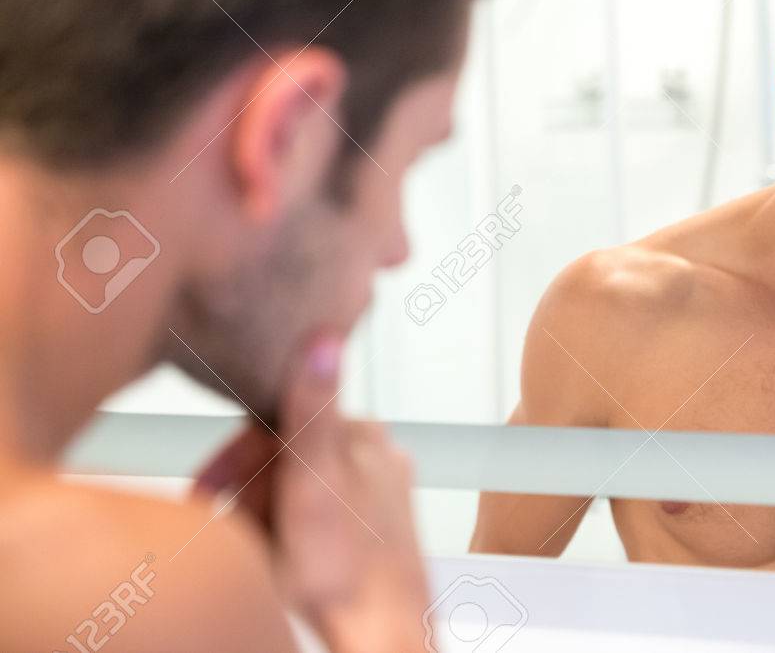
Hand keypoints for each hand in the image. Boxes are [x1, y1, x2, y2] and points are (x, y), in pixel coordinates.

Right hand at [192, 338, 428, 652]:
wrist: (383, 630)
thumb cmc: (343, 566)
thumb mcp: (311, 480)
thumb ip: (311, 409)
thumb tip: (325, 336)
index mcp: (360, 432)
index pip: (277, 424)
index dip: (233, 461)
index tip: (206, 494)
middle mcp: (376, 452)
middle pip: (287, 456)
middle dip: (248, 490)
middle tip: (225, 527)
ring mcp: (381, 488)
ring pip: (301, 485)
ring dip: (266, 511)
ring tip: (257, 546)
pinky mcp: (381, 521)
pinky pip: (323, 512)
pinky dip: (294, 528)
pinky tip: (285, 553)